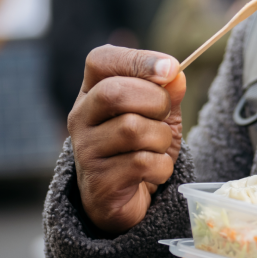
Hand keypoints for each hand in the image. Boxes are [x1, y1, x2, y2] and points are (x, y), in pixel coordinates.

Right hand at [70, 45, 184, 234]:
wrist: (127, 198)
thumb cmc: (141, 147)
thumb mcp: (159, 114)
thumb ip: (167, 91)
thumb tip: (176, 75)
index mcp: (92, 91)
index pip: (101, 60)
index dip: (138, 59)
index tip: (171, 68)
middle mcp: (80, 117)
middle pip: (115, 93)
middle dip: (155, 101)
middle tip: (164, 116)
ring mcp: (85, 150)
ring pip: (132, 129)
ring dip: (160, 138)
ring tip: (157, 148)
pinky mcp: (98, 181)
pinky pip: (141, 163)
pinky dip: (161, 166)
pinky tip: (153, 171)